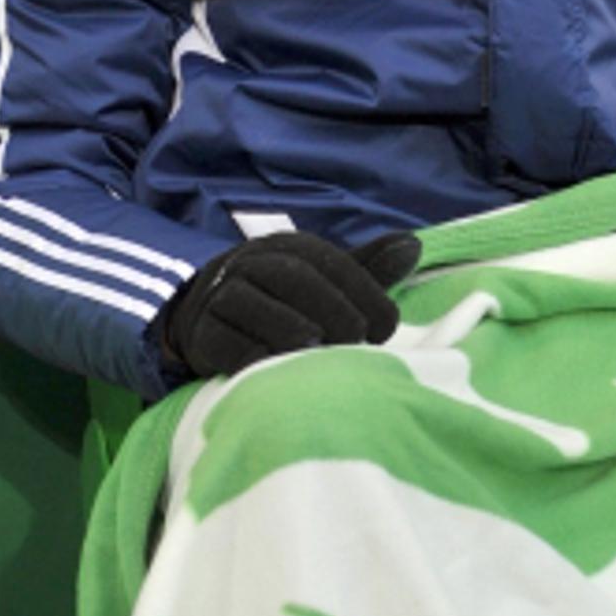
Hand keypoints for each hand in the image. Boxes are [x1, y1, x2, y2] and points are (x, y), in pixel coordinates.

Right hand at [163, 231, 419, 377]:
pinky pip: (225, 342)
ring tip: (317, 351)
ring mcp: (223, 297)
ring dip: (290, 329)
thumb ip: (369, 270)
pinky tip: (276, 369)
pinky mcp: (202, 334)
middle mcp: (254, 263)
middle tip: (355, 342)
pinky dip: (251, 356)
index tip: (387, 329)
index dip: (365, 293)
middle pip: (293, 277)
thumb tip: (413, 245)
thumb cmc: (287, 305)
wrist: (210, 321)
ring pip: (253, 304)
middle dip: (331, 309)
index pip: (332, 262)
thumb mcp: (327, 284)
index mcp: (292, 248)